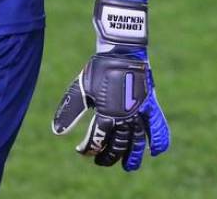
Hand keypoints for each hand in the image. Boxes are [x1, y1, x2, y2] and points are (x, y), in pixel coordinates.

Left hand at [52, 0, 169, 170]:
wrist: (121, 49)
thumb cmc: (98, 68)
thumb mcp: (80, 88)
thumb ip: (70, 111)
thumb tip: (57, 133)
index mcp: (106, 113)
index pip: (97, 140)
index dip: (88, 149)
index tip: (81, 151)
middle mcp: (124, 116)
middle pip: (117, 145)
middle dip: (108, 156)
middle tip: (101, 161)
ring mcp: (139, 111)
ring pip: (137, 141)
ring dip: (133, 156)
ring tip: (129, 167)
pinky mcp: (150, 105)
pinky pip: (158, 126)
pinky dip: (159, 141)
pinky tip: (156, 152)